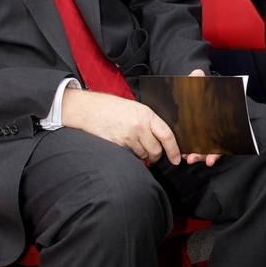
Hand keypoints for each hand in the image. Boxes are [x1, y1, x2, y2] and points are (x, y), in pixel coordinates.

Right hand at [61, 82, 218, 166]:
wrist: (89, 109)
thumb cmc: (113, 108)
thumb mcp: (135, 108)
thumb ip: (149, 122)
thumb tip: (162, 139)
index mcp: (146, 114)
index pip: (167, 135)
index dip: (174, 149)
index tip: (176, 159)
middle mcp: (138, 126)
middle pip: (156, 150)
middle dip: (156, 155)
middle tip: (152, 152)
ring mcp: (127, 137)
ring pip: (144, 155)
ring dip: (143, 155)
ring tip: (134, 143)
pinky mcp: (117, 145)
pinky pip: (131, 156)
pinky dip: (131, 155)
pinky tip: (125, 145)